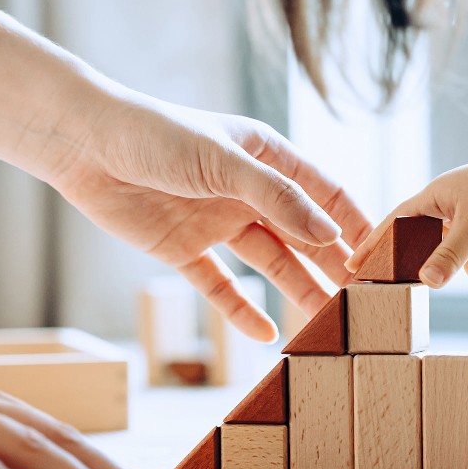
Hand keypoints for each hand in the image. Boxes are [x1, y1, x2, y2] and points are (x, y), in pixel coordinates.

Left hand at [51, 94, 371, 340]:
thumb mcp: (223, 161)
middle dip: (332, 267)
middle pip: (302, 235)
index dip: (356, 224)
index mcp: (267, 157)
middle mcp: (247, 192)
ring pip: (268, 265)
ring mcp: (216, 222)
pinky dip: (241, 310)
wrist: (84, 145)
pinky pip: (220, 286)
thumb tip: (329, 234)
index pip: (326, 193)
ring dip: (295, 292)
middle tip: (363, 303)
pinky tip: (266, 334)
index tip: (383, 259)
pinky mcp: (182, 250)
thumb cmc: (156, 134)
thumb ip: (277, 198)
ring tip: (325, 325)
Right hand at [345, 147, 467, 287]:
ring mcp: (467, 217)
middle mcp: (446, 207)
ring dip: (457, 263)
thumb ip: (449, 257)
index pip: (394, 223)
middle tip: (404, 283)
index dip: (374, 244)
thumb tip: (428, 282)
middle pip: (420, 242)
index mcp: (433, 197)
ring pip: (449, 250)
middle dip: (418, 262)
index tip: (355, 265)